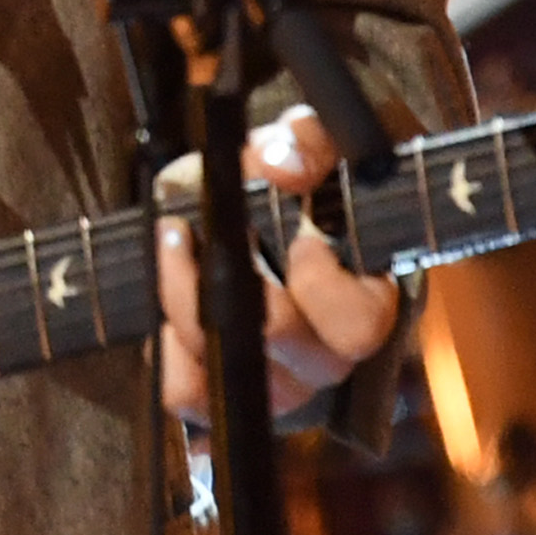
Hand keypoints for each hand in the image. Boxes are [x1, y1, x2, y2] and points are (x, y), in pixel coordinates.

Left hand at [155, 109, 398, 428]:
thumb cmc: (309, 178)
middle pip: (290, 347)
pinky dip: (171, 355)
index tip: (300, 236)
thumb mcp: (317, 142)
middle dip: (241, 285)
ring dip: (188, 301)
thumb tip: (285, 164)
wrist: (268, 206)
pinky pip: (192, 394)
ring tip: (173, 238)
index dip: (324, 286)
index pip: (361, 325)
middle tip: (204, 229)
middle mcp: (328, 354)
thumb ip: (309, 140)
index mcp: (371, 299)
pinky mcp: (227, 388)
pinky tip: (165, 308)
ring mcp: (279, 380)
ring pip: (233, 368)